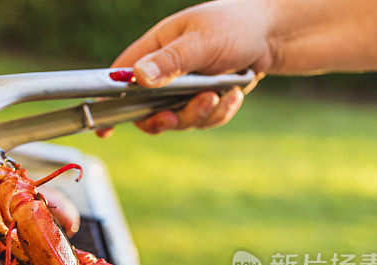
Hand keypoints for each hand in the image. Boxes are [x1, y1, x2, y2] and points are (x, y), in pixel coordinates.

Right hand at [100, 0, 272, 135]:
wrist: (272, 34)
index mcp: (154, 50)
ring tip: (218, 96)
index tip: (104, 129)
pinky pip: (203, 121)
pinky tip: (233, 95)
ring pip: (178, 120)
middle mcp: (164, 74)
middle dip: (163, 118)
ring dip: (198, 114)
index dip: (108, 103)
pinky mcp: (202, 102)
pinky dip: (219, 113)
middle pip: (146, 110)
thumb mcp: (201, 40)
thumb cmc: (233, 25)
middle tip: (174, 117)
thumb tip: (138, 78)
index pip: (121, 78)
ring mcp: (183, 91)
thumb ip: (170, 61)